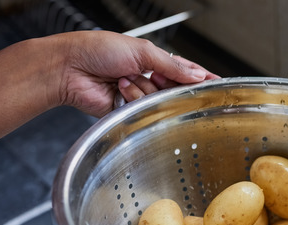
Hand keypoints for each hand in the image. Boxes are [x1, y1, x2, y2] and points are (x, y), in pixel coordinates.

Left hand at [54, 31, 218, 116]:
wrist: (70, 68)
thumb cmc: (97, 50)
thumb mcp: (141, 50)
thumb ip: (172, 65)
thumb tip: (195, 75)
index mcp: (151, 59)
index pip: (183, 70)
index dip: (200, 77)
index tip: (217, 84)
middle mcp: (146, 77)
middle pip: (172, 88)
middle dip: (165, 84)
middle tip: (154, 77)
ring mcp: (137, 95)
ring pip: (157, 100)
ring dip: (142, 89)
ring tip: (124, 79)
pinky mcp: (126, 111)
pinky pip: (141, 110)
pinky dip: (132, 99)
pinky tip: (119, 89)